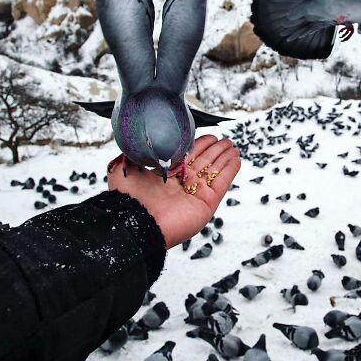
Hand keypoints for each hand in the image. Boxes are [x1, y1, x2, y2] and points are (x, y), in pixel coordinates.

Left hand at [107, 135, 240, 248]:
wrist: (137, 224)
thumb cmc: (129, 200)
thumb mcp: (125, 170)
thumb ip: (133, 155)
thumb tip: (136, 141)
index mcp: (166, 175)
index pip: (187, 156)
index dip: (199, 145)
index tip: (209, 136)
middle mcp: (183, 184)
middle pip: (204, 161)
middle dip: (215, 149)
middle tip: (226, 139)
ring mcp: (196, 193)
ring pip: (215, 170)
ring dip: (225, 157)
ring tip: (233, 146)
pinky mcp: (207, 202)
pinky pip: (222, 183)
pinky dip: (230, 170)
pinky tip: (236, 159)